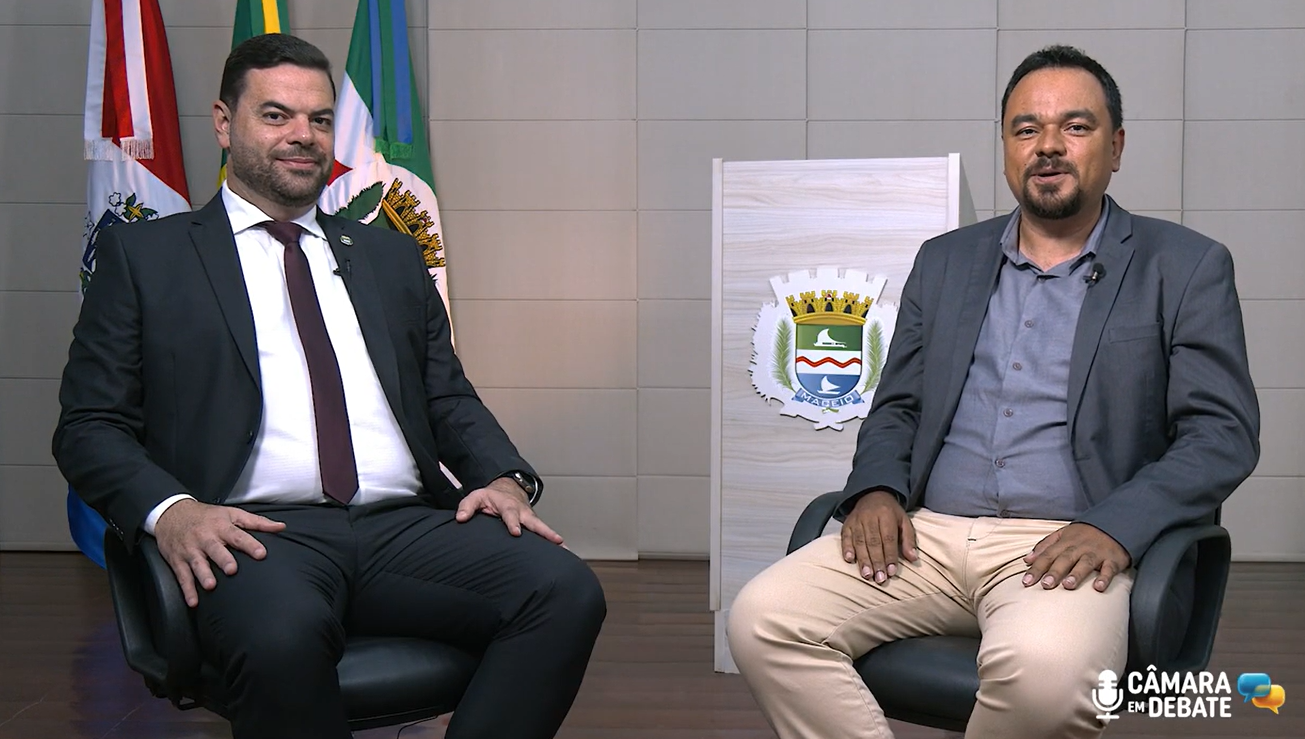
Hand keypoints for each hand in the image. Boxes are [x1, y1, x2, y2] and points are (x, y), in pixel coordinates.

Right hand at [153, 499, 285, 607]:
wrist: (171, 513)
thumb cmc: (207, 516)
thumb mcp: (231, 513)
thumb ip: (257, 522)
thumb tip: (281, 527)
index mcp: (221, 526)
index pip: (237, 535)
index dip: (249, 544)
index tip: (261, 554)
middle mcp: (205, 538)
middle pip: (215, 549)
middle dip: (223, 559)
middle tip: (232, 570)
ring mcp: (190, 550)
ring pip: (197, 563)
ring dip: (203, 575)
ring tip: (211, 586)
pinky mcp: (178, 560)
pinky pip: (182, 576)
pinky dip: (187, 590)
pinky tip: (193, 602)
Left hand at [455, 478, 563, 544]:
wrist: (507, 489)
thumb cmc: (491, 497)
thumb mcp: (476, 497)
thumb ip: (467, 507)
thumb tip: (460, 518)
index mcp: (507, 506)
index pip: (510, 515)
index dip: (513, 523)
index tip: (516, 533)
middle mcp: (522, 512)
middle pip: (535, 522)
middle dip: (545, 531)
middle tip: (556, 540)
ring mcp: (530, 519)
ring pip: (543, 528)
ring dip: (554, 538)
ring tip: (566, 549)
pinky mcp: (534, 524)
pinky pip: (544, 533)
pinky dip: (554, 542)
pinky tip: (564, 553)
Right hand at [840, 490, 917, 583]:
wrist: (872, 494)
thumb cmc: (890, 512)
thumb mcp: (904, 521)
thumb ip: (908, 539)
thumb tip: (913, 558)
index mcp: (886, 515)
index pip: (888, 538)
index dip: (890, 556)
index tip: (891, 572)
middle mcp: (870, 517)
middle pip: (873, 542)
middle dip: (876, 562)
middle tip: (880, 578)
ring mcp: (857, 520)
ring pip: (860, 542)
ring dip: (863, 560)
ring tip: (867, 575)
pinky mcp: (847, 524)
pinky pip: (845, 537)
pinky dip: (846, 548)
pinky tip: (849, 560)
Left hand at [1022, 522, 1130, 591]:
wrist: (1114, 523)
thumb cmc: (1083, 534)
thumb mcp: (1062, 535)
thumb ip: (1044, 546)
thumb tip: (1026, 560)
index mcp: (1064, 542)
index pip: (1047, 555)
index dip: (1036, 568)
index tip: (1026, 582)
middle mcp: (1079, 547)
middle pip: (1065, 559)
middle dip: (1054, 572)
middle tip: (1045, 585)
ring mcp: (1096, 553)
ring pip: (1085, 563)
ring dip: (1076, 574)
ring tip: (1068, 585)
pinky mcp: (1112, 560)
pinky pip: (1108, 569)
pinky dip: (1104, 577)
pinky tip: (1099, 587)